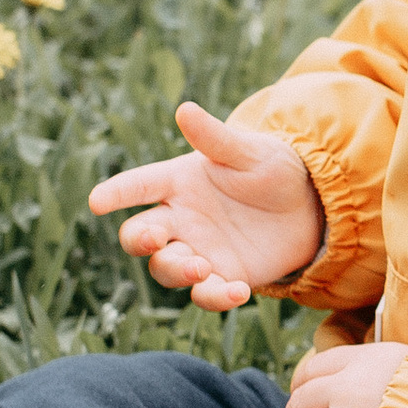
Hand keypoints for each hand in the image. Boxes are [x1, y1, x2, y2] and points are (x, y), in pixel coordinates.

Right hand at [88, 103, 323, 308]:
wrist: (310, 205)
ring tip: (201, 267)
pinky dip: (216, 297)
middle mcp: (181, 219)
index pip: (139, 186)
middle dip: (139, 240)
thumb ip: (215, 138)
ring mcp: (199, 250)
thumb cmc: (273, 169)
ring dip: (175, 270)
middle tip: (156, 238)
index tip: (96, 201)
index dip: (116, 193)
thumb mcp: (248, 151)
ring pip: (165, 269)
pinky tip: (239, 291)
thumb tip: (185, 109)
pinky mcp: (223, 276)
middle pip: (139, 236)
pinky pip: (207, 294)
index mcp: (178, 182)